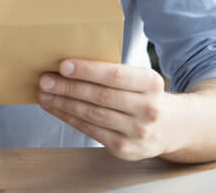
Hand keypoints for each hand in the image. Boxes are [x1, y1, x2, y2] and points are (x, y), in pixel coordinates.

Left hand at [37, 59, 172, 160]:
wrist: (170, 127)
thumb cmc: (145, 95)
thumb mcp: (140, 79)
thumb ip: (113, 73)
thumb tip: (70, 66)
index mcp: (151, 83)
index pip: (115, 75)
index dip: (88, 71)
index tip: (63, 65)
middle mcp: (147, 108)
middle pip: (100, 96)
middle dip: (68, 88)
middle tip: (45, 80)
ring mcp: (137, 131)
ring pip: (92, 115)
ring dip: (64, 104)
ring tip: (45, 94)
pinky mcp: (125, 149)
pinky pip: (91, 131)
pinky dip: (70, 118)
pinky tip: (57, 109)